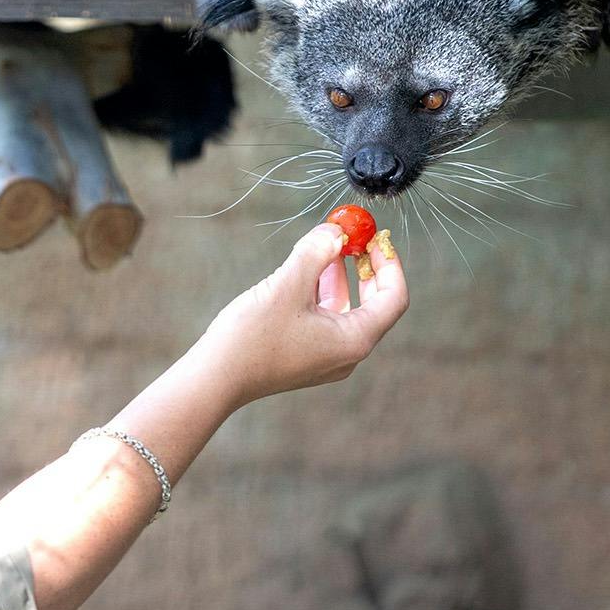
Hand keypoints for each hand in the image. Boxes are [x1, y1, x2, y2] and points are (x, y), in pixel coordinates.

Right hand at [193, 223, 409, 408]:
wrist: (216, 377)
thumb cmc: (252, 337)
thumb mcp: (287, 286)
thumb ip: (316, 253)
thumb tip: (336, 231)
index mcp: (354, 340)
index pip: (393, 298)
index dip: (389, 263)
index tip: (375, 237)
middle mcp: (346, 352)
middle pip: (373, 303)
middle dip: (364, 267)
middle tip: (355, 237)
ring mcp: (326, 356)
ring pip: (345, 308)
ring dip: (339, 275)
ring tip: (327, 244)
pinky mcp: (305, 354)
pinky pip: (325, 318)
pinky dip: (321, 291)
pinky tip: (305, 270)